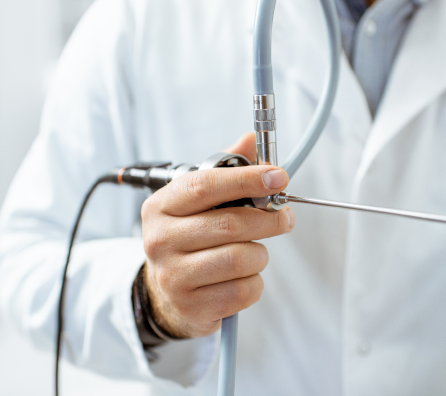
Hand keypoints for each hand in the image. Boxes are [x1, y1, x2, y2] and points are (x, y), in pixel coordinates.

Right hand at [140, 133, 295, 337]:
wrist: (167, 292)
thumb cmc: (191, 238)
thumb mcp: (199, 201)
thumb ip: (226, 170)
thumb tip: (251, 139)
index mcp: (161, 206)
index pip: (205, 186)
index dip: (246, 179)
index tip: (279, 177)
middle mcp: (160, 240)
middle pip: (230, 224)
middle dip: (268, 219)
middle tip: (285, 218)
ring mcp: (173, 276)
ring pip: (241, 259)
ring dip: (260, 254)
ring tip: (254, 251)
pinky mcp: (192, 306)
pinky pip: (244, 290)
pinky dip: (255, 282)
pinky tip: (243, 277)